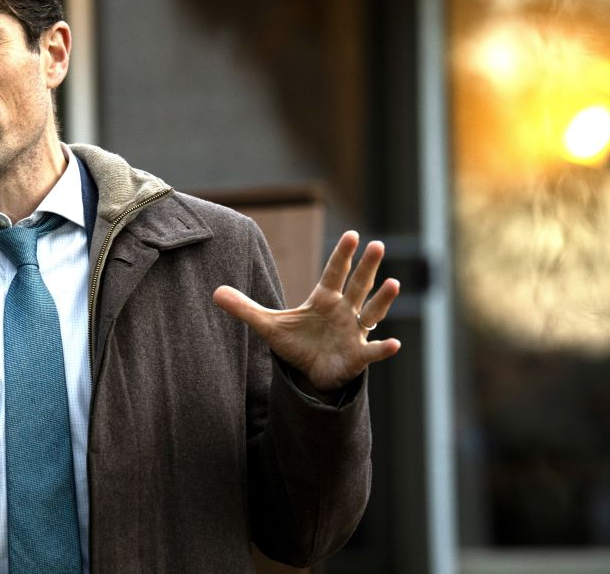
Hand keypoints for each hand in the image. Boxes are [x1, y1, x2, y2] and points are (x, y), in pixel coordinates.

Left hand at [213, 231, 400, 392]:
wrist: (310, 373)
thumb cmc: (296, 343)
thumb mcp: (268, 325)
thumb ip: (245, 308)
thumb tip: (215, 293)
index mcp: (324, 299)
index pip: (334, 273)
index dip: (342, 255)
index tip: (352, 235)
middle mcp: (344, 310)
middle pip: (358, 285)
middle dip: (367, 267)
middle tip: (377, 244)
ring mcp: (354, 332)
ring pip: (372, 312)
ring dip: (382, 299)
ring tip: (394, 283)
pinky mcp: (357, 356)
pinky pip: (373, 351)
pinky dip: (383, 348)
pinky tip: (394, 344)